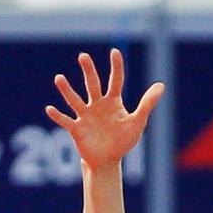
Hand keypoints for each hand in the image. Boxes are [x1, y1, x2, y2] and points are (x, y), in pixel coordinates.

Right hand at [45, 49, 163, 169]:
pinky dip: (58, 116)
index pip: (115, 81)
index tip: (115, 52)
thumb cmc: (123, 140)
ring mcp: (85, 116)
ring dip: (67, 90)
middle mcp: (97, 105)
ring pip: (75, 100)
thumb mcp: (137, 122)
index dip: (116, 67)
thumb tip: (161, 85)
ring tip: (59, 78)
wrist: (108, 160)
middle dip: (88, 71)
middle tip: (83, 56)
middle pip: (92, 85)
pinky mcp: (77, 129)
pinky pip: (66, 121)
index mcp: (113, 102)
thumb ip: (147, 103)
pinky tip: (50, 109)